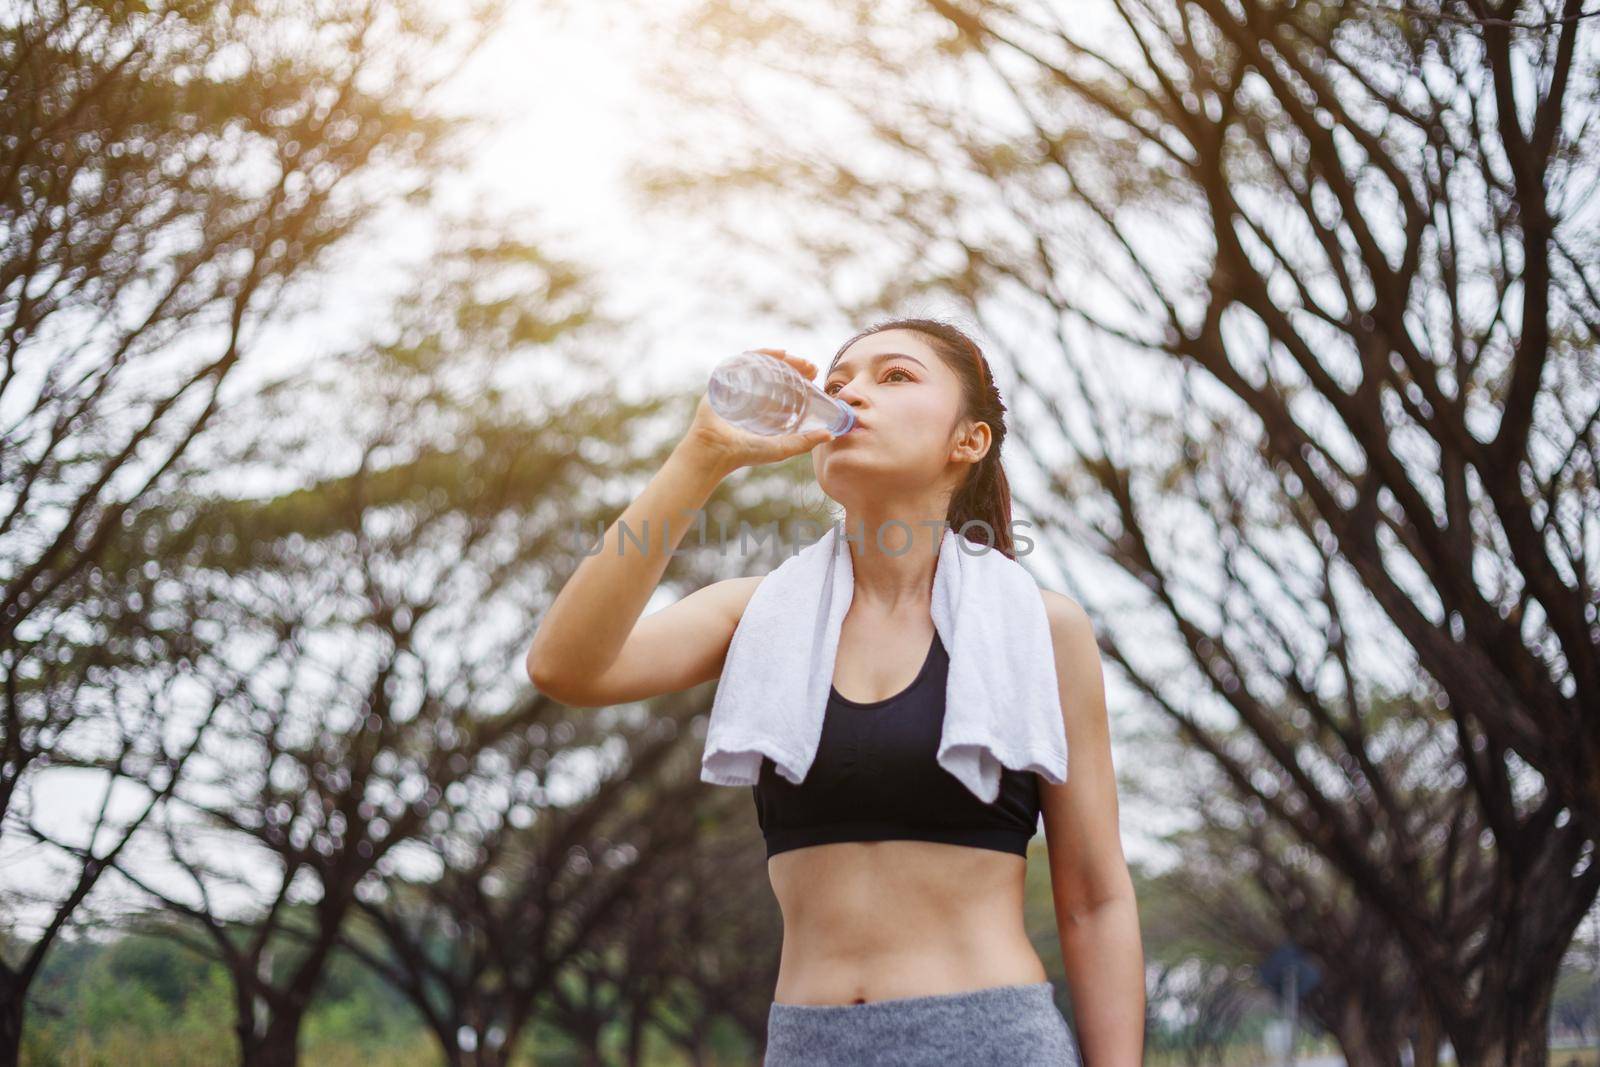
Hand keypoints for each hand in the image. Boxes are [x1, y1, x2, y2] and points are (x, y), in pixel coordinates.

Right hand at [676, 348, 836, 478]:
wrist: (715, 451)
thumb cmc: (745, 453)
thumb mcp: (781, 448)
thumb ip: (804, 443)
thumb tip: (831, 434)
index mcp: (764, 405)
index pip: (784, 383)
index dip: (800, 376)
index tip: (815, 373)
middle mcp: (751, 392)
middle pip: (775, 370)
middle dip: (794, 365)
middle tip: (811, 366)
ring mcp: (737, 384)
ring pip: (761, 363)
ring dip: (780, 357)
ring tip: (795, 358)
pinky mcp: (724, 379)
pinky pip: (743, 360)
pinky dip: (761, 353)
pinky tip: (777, 354)